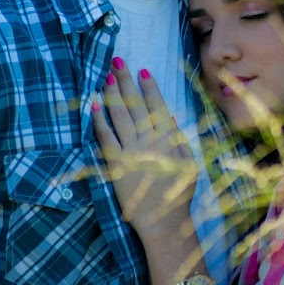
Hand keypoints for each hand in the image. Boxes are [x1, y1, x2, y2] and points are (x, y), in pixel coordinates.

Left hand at [91, 58, 197, 238]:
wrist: (163, 223)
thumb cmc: (179, 194)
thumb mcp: (189, 164)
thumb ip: (180, 141)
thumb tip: (171, 120)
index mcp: (169, 140)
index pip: (157, 107)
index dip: (149, 88)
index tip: (142, 72)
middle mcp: (149, 141)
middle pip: (135, 106)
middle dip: (126, 82)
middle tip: (118, 62)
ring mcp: (131, 152)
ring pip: (119, 117)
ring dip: (112, 95)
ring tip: (106, 77)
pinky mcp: (115, 165)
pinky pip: (105, 138)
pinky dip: (99, 120)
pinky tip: (94, 105)